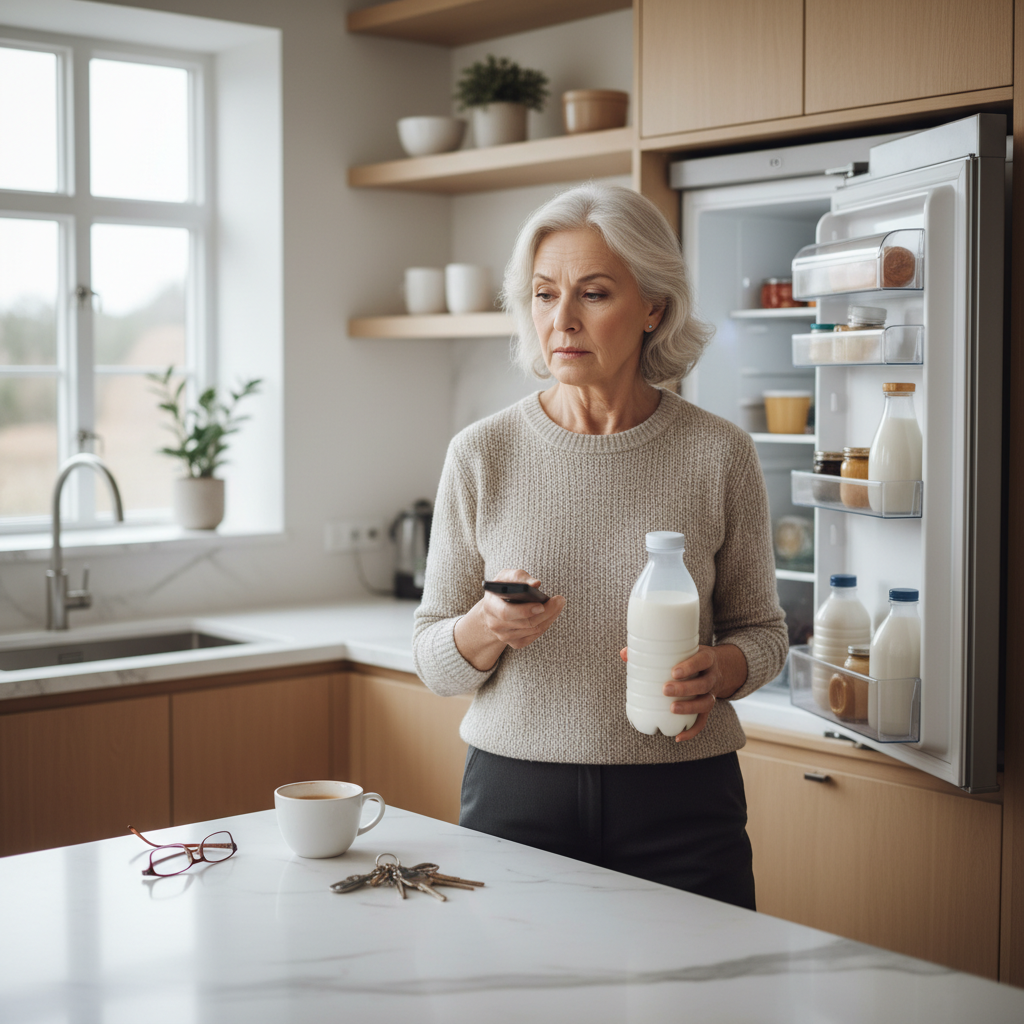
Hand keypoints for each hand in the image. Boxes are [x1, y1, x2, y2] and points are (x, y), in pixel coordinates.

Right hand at [478, 568, 564, 648]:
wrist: (495, 607)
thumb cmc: (502, 589)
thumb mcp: (506, 577)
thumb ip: (520, 577)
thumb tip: (536, 584)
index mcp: (490, 606)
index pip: (506, 613)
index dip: (524, 610)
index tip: (541, 605)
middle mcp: (495, 624)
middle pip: (526, 623)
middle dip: (546, 612)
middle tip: (560, 600)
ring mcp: (504, 636)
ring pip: (533, 630)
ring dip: (549, 617)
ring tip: (558, 604)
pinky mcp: (515, 643)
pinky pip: (534, 636)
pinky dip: (545, 624)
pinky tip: (551, 614)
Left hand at [619, 644, 745, 741]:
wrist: (720, 667)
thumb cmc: (691, 657)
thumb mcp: (682, 649)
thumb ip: (655, 650)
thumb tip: (624, 654)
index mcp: (707, 659)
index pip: (702, 660)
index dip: (690, 666)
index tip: (674, 672)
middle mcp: (712, 676)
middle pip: (703, 684)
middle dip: (685, 689)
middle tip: (665, 690)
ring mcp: (712, 693)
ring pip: (706, 703)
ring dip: (689, 708)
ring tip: (672, 709)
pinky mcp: (708, 707)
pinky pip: (703, 721)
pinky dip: (692, 731)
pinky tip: (678, 737)